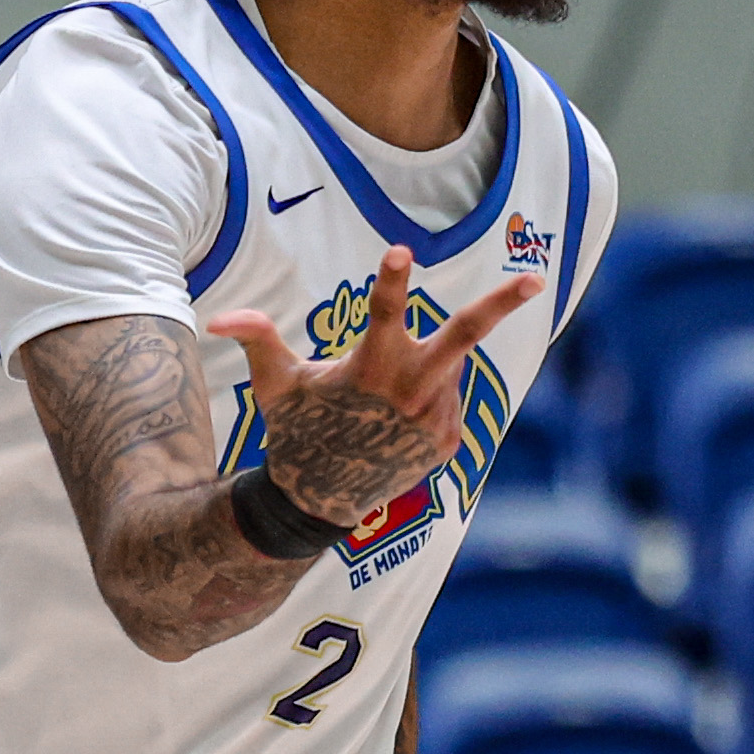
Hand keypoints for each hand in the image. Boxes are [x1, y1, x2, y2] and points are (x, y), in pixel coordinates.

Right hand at [202, 244, 540, 532]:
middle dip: (500, 305)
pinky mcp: (449, 439)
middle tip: (537, 281)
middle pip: (464, 336)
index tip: (400, 252)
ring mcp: (436, 418)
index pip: (382, 314)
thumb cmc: (296, 430)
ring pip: (447, 365)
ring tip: (383, 397)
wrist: (322, 502)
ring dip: (421, 365)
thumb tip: (215, 318)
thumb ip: (255, 340)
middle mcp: (411, 391)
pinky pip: (447, 398)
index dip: (390, 281)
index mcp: (369, 368)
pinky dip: (426, 396)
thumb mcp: (274, 384)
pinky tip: (394, 420)